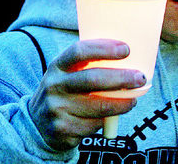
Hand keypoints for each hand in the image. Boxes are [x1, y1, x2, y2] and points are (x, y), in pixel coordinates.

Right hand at [28, 39, 145, 150]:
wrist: (38, 124)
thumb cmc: (64, 92)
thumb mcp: (67, 74)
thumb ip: (88, 66)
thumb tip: (128, 60)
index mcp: (58, 66)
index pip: (80, 51)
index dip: (104, 49)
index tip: (126, 49)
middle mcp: (54, 85)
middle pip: (92, 79)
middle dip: (121, 78)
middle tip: (140, 78)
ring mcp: (57, 109)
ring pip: (99, 106)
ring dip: (122, 103)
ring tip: (132, 100)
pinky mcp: (63, 129)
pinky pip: (94, 124)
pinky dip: (107, 120)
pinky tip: (112, 116)